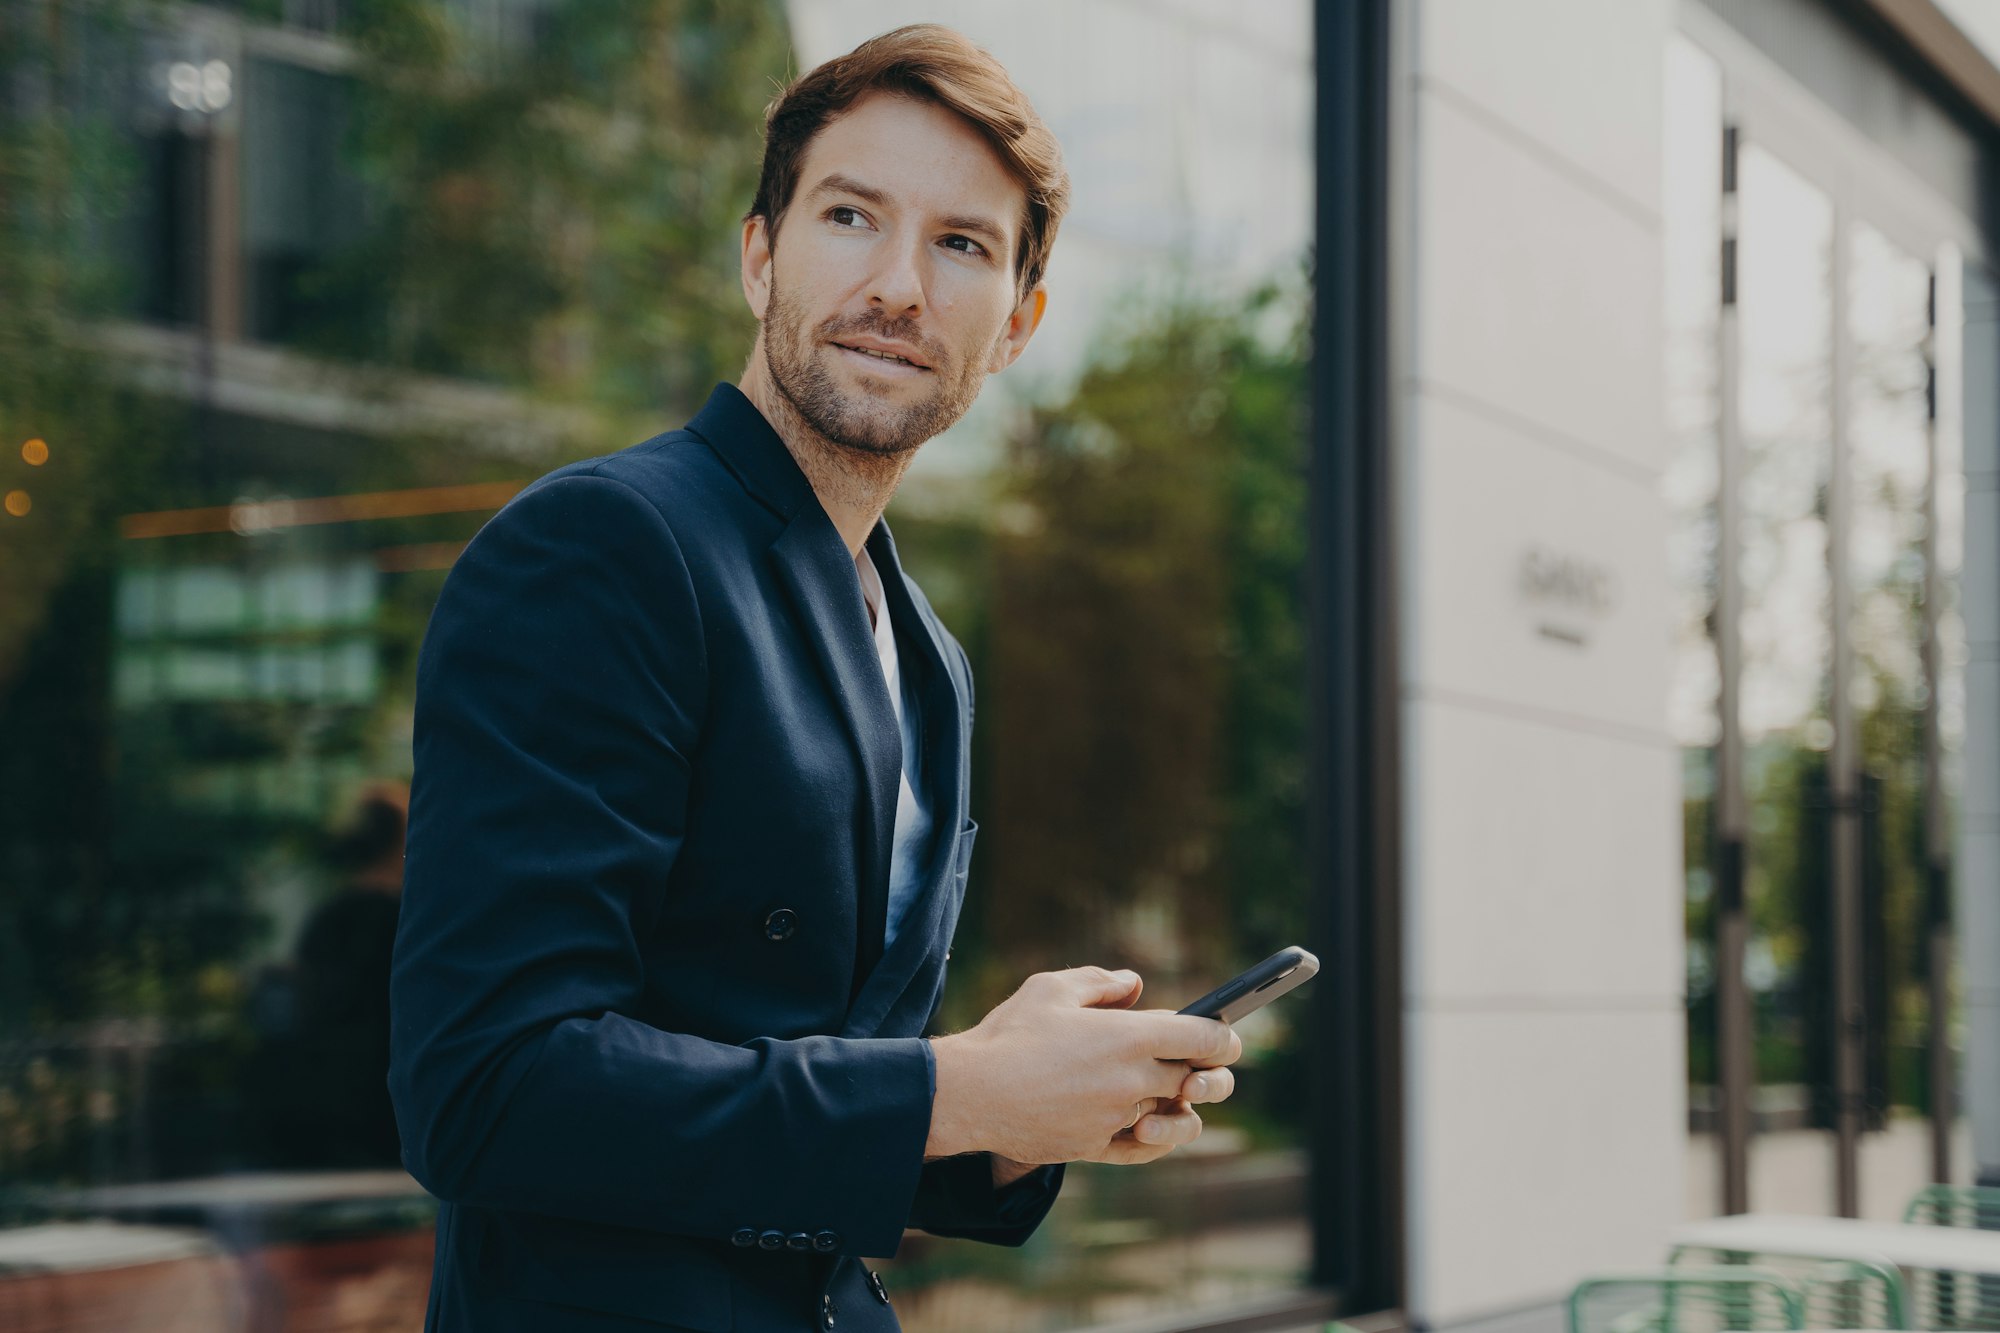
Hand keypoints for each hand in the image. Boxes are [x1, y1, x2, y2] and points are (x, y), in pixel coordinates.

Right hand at [927, 967, 1241, 1166]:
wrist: (970, 1092)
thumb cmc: (1010, 1034)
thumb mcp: (1052, 988)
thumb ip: (1101, 983)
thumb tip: (1134, 987)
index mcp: (1130, 1036)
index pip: (1206, 1039)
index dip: (1226, 1037)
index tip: (1229, 1036)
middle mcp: (1132, 1080)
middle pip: (1196, 1080)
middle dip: (1207, 1073)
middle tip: (1201, 1066)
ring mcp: (1116, 1117)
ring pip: (1175, 1118)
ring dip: (1183, 1107)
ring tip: (1177, 1096)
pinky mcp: (1095, 1146)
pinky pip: (1143, 1149)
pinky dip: (1156, 1138)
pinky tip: (1150, 1125)